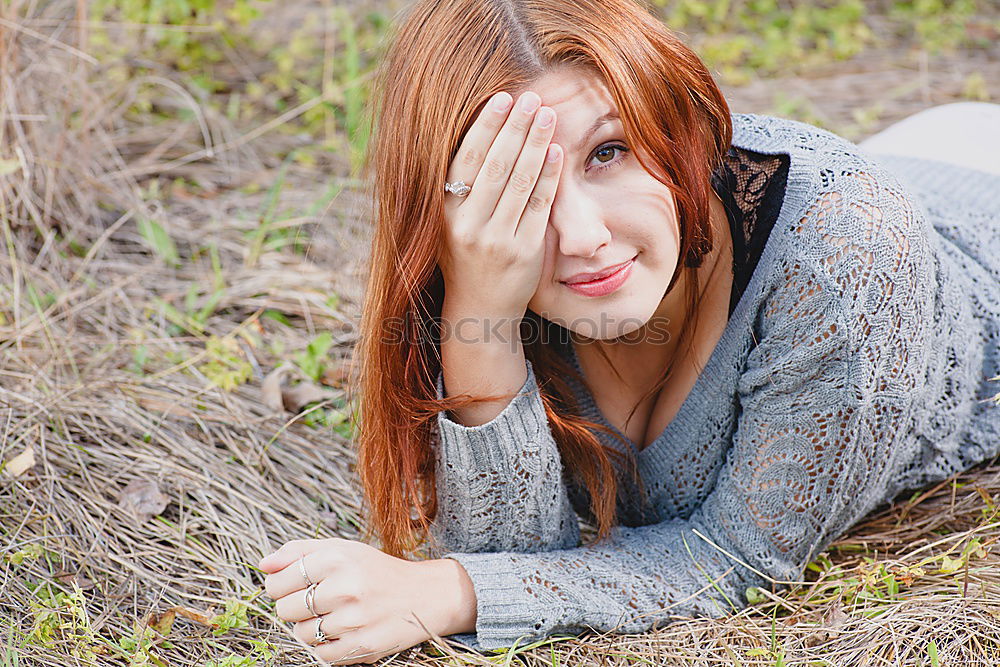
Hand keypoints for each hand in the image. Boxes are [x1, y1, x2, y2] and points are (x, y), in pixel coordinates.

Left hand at [259, 538, 470, 664]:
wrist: (425, 595)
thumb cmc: (376, 570)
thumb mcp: (343, 549)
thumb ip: (300, 551)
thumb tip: (263, 565)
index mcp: (337, 558)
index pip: (278, 581)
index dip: (279, 586)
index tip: (294, 586)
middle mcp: (345, 587)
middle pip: (284, 610)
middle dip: (295, 607)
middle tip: (318, 601)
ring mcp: (354, 619)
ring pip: (301, 634)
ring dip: (310, 628)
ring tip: (333, 615)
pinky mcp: (362, 646)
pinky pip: (320, 655)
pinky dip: (325, 646)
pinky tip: (342, 631)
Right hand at [438, 89, 563, 318]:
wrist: (480, 309)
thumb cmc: (465, 257)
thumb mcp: (449, 223)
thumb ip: (459, 187)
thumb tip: (480, 132)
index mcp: (445, 214)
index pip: (466, 161)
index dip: (485, 127)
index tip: (501, 99)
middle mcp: (468, 226)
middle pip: (495, 166)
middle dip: (515, 128)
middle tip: (530, 97)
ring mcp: (497, 240)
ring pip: (519, 182)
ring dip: (535, 144)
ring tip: (547, 115)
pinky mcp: (524, 252)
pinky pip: (539, 206)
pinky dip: (549, 176)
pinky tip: (557, 151)